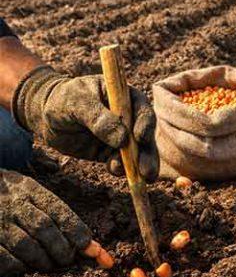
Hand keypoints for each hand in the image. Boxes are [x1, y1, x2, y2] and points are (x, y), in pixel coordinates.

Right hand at [0, 169, 90, 274]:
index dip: (77, 231)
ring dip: (42, 260)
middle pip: (43, 228)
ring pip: (24, 244)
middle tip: (68, 260)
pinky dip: (17, 265)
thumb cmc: (11, 196)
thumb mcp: (31, 192)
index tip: (91, 249)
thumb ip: (56, 212)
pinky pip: (3, 257)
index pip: (59, 210)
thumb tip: (89, 244)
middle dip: (61, 248)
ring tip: (49, 265)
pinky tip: (23, 267)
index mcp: (30, 189)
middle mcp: (13, 203)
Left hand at [12, 67, 158, 180]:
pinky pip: (119, 163)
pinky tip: (115, 171)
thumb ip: (98, 118)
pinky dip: (120, 169)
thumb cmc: (64, 99)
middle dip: (148, 154)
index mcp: (126, 99)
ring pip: (136, 153)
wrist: (46, 115)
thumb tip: (122, 139)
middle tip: (148, 171)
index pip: (142, 111)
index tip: (140, 138)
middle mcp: (129, 119)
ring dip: (138, 166)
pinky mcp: (109, 152)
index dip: (145, 124)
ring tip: (138, 177)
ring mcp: (121, 137)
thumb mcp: (78, 102)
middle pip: (145, 136)